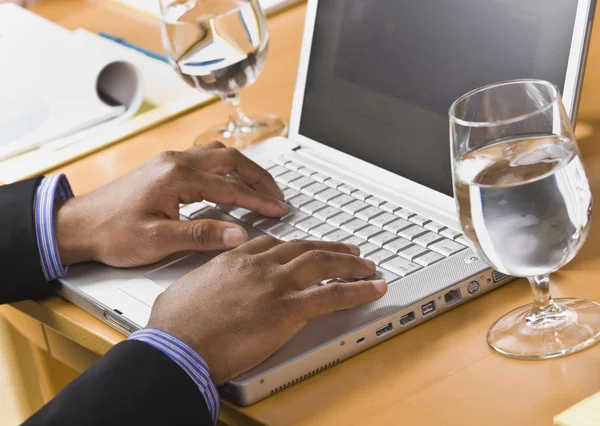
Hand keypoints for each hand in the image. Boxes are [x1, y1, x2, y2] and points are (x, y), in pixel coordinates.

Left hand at [55, 142, 287, 266]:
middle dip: (258, 177)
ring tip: (261, 186)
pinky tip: (230, 180)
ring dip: (243, 168)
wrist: (78, 225)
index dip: (258, 201)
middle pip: (230, 159)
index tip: (278, 210)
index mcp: (176, 176)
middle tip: (277, 195)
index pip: (230, 187)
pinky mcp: (164, 167)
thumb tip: (239, 235)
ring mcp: (169, 161)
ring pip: (218, 154)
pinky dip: (226, 168)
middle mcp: (175, 162)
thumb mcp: (159, 240)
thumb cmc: (111, 233)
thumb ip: (202, 235)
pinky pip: (204, 159)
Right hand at [147, 237, 387, 384]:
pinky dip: (358, 291)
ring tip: (367, 265)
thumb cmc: (175, 326)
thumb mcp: (185, 292)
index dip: (296, 246)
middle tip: (348, 251)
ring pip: (324, 265)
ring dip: (350, 264)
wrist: (178, 345)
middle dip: (330, 249)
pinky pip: (333, 296)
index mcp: (234, 260)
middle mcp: (259, 266)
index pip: (273, 245)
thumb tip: (201, 291)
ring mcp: (276, 285)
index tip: (306, 247)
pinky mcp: (288, 310)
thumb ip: (203, 285)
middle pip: (304, 249)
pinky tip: (374, 289)